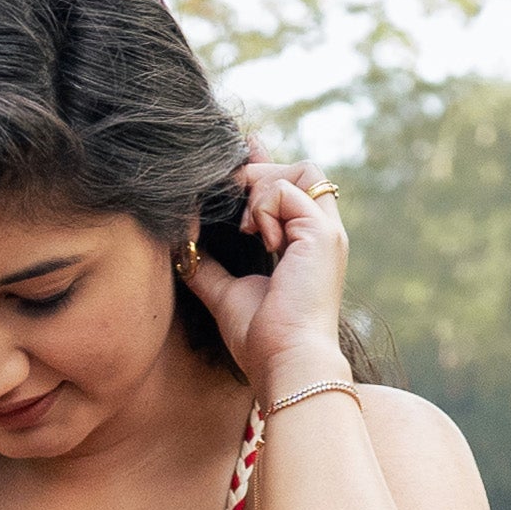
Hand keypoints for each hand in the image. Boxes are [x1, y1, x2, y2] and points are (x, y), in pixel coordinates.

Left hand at [178, 152, 348, 406]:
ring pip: (303, 171)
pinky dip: (264, 207)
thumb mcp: (226, 294)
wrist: (285, 362)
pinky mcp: (322, 235)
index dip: (267, 165)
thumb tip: (183, 247)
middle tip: (234, 194)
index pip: (294, 188)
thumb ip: (208, 268)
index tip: (245, 147)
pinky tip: (256, 236)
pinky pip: (288, 192)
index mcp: (307, 247)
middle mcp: (323, 235)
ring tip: (247, 224)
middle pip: (304, 170)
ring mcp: (327, 233)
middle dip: (263, 173)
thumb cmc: (262, 339)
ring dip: (265, 188)